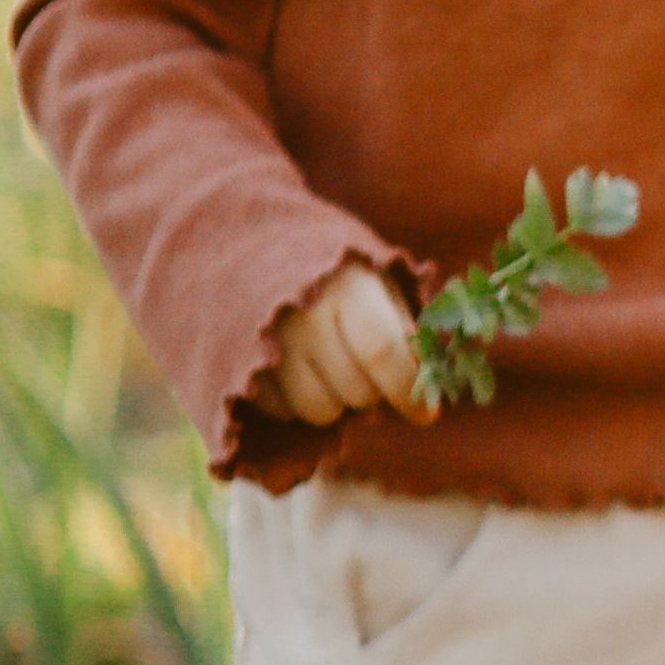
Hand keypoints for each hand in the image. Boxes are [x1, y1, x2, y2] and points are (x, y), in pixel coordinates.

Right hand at [254, 259, 425, 426]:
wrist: (250, 249)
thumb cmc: (336, 275)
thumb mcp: (378, 284)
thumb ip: (406, 329)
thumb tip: (430, 381)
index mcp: (346, 286)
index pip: (381, 351)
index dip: (406, 389)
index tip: (426, 415)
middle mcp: (301, 315)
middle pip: (354, 391)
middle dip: (373, 395)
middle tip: (368, 374)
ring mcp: (262, 342)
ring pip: (318, 410)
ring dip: (335, 404)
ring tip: (332, 372)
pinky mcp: (234, 365)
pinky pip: (281, 411)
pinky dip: (297, 404)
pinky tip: (298, 373)